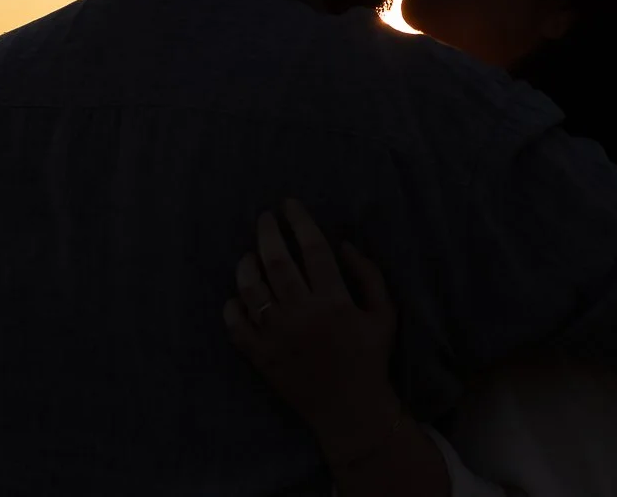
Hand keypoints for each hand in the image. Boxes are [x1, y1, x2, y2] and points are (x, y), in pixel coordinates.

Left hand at [224, 198, 400, 459]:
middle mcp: (302, 315)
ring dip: (246, 264)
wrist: (350, 412)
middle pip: (276, 260)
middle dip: (267, 231)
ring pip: (251, 289)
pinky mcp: (261, 358)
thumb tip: (344, 244)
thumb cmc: (370, 358)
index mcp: (334, 301)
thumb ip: (369, 275)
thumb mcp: (384, 313)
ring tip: (249, 255)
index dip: (299, 220)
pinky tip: (237, 297)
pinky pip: (236, 326)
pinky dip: (231, 307)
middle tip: (264, 218)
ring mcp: (277, 337)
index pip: (312, 248)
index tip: (289, 204)